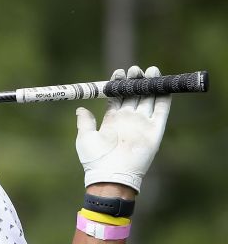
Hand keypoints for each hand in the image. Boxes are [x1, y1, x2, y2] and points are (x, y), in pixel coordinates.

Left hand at [75, 65, 170, 192]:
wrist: (111, 174)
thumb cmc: (95, 159)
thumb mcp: (85, 138)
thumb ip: (84, 122)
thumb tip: (80, 108)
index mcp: (112, 120)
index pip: (117, 97)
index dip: (118, 85)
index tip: (118, 73)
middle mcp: (128, 120)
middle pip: (134, 95)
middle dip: (135, 81)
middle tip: (135, 69)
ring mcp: (142, 124)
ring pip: (149, 99)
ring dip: (150, 85)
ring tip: (149, 71)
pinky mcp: (155, 130)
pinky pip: (162, 110)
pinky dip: (163, 97)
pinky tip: (163, 84)